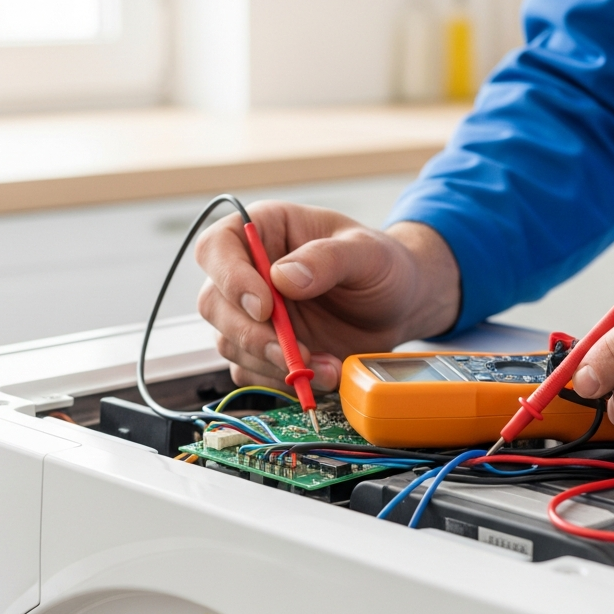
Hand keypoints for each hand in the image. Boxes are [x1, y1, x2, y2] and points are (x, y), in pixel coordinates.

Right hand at [196, 201, 459, 390]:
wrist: (399, 307)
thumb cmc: (382, 266)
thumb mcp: (368, 253)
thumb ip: (327, 259)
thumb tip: (283, 277)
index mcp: (264, 231)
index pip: (217, 248)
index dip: (230, 279)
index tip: (265, 307)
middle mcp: (248, 272)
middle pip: (214, 304)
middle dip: (250, 335)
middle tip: (291, 353)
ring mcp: (252, 315)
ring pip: (228, 343)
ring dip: (271, 363)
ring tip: (325, 366)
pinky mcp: (263, 350)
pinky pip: (249, 372)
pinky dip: (280, 382)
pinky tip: (321, 374)